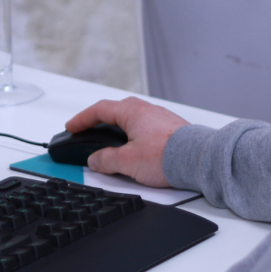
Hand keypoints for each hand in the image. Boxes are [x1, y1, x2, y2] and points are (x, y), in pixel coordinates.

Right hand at [66, 97, 188, 186]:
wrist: (199, 160)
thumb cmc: (168, 155)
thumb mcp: (127, 161)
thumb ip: (106, 160)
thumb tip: (96, 160)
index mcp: (132, 112)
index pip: (99, 110)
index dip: (82, 119)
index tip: (71, 126)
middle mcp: (146, 110)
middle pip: (115, 111)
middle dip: (99, 122)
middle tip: (87, 132)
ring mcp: (160, 118)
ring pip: (131, 120)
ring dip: (117, 129)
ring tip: (109, 145)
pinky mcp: (170, 129)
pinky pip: (144, 128)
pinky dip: (132, 135)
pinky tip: (133, 149)